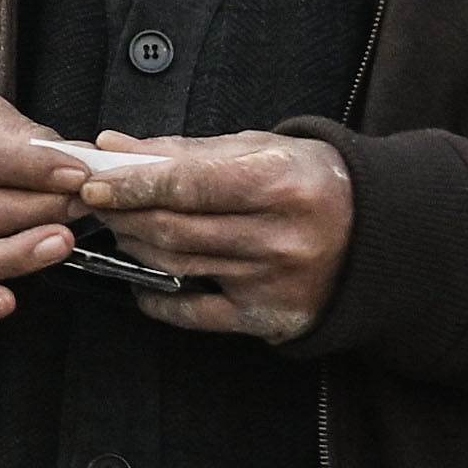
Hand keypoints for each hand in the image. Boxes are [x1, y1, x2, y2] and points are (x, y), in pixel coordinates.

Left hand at [72, 131, 353, 345]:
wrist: (373, 234)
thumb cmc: (308, 182)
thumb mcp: (258, 150)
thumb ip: (184, 151)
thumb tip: (114, 149)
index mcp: (279, 183)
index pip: (187, 185)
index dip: (133, 185)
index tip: (93, 182)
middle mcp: (278, 236)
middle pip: (174, 228)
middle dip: (124, 214)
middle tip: (96, 202)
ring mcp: (271, 281)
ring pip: (176, 265)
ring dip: (135, 246)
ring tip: (122, 226)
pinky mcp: (265, 317)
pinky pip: (193, 313)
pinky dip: (157, 296)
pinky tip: (143, 278)